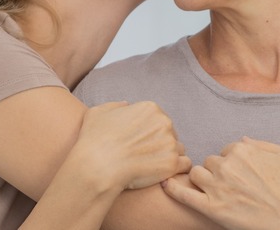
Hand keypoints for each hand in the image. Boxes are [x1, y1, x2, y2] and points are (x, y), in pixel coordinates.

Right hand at [74, 101, 191, 190]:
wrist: (98, 166)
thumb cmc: (95, 140)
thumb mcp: (98, 112)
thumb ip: (116, 106)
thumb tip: (126, 105)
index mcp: (150, 109)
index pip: (158, 119)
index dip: (149, 132)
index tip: (139, 143)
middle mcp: (164, 122)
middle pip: (170, 133)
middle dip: (160, 143)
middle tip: (144, 156)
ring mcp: (170, 143)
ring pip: (178, 149)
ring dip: (169, 156)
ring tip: (153, 166)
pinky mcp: (172, 163)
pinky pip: (184, 165)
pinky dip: (176, 170)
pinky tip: (164, 174)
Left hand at [162, 137, 279, 229]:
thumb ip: (262, 144)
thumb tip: (243, 140)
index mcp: (241, 150)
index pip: (225, 151)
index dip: (231, 163)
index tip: (238, 174)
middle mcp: (226, 165)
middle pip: (210, 162)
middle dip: (216, 172)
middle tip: (228, 185)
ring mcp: (217, 187)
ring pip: (196, 174)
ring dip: (201, 180)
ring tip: (212, 190)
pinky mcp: (211, 208)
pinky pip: (183, 194)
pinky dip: (172, 188)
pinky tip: (165, 184)